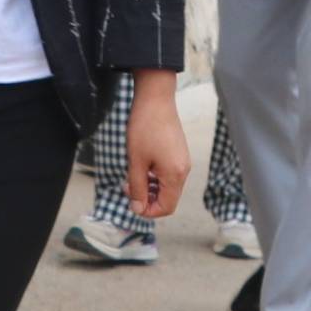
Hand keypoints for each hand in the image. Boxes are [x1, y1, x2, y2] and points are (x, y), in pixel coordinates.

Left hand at [124, 73, 188, 217]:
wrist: (155, 98)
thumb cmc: (144, 128)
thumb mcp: (136, 162)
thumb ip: (137, 188)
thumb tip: (137, 208)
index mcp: (175, 175)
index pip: (166, 207)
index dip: (148, 211)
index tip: (131, 202)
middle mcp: (183, 170)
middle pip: (168, 198)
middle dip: (147, 198)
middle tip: (127, 187)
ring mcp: (183, 161)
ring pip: (167, 186)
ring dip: (150, 187)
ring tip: (132, 176)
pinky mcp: (179, 152)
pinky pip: (169, 174)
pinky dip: (155, 177)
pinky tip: (141, 166)